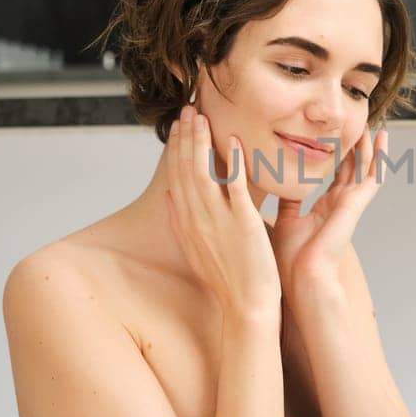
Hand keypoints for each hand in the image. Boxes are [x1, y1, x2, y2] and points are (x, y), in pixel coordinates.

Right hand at [163, 105, 279, 312]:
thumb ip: (181, 223)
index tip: (179, 127)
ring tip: (202, 117)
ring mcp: (218, 221)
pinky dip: (233, 163)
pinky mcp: (243, 224)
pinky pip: (235, 187)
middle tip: (187, 110)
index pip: (176, 177)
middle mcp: (197, 219)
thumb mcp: (195, 251)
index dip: (176, 149)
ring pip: (203, 173)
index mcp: (187, 223)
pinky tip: (233, 142)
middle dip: (185, 138)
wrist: (245, 306)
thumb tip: (169, 198)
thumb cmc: (227, 280)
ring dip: (201, 143)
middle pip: (185, 170)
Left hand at [270, 128, 388, 293]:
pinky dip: (379, 157)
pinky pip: (373, 175)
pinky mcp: (357, 204)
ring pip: (366, 168)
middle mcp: (341, 203)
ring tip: (372, 124)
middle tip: (358, 122)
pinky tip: (382, 138)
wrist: (302, 275)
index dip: (338, 154)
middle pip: (354, 168)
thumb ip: (287, 199)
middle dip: (356, 146)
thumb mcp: (285, 219)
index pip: (336, 175)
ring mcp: (352, 203)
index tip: (336, 136)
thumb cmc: (290, 257)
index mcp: (325, 207)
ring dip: (369, 146)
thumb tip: (278, 180)